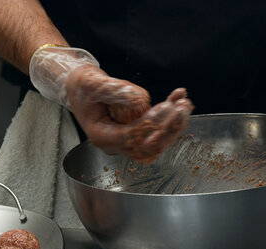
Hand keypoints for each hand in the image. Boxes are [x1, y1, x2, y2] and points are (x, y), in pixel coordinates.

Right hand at [66, 65, 192, 161]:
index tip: (166, 106)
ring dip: (173, 126)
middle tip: (183, 107)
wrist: (81, 88)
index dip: (150, 124)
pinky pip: (156, 133)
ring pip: (156, 143)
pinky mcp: (136, 134)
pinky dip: (170, 119)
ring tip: (184, 103)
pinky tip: (178, 100)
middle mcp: (115, 144)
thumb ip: (114, 91)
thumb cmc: (83, 86)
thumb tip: (140, 100)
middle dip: (169, 128)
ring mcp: (126, 141)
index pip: (131, 137)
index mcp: (101, 136)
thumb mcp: (93, 83)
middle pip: (147, 147)